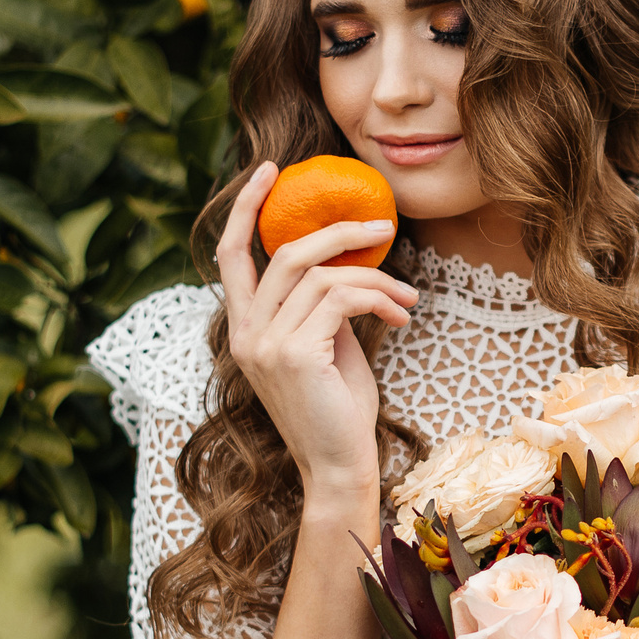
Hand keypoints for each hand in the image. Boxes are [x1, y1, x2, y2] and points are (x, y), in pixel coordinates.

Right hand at [211, 162, 417, 507]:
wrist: (339, 466)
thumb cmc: (339, 410)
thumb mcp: (326, 347)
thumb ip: (322, 306)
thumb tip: (349, 265)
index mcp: (244, 329)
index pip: (230, 255)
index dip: (245, 208)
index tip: (269, 171)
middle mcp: (245, 334)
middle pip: (284, 254)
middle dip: (338, 232)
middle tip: (383, 229)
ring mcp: (266, 344)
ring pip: (321, 275)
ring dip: (375, 277)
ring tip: (408, 294)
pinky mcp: (296, 353)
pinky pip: (341, 298)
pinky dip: (378, 297)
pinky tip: (402, 313)